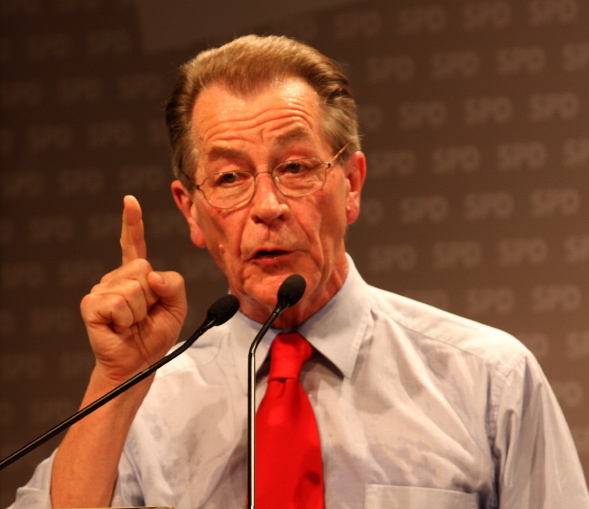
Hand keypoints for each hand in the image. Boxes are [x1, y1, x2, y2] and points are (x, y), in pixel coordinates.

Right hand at [80, 195, 186, 386]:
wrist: (140, 362)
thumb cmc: (155, 335)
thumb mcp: (177, 307)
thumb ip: (174, 285)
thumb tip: (152, 276)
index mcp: (136, 276)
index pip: (134, 244)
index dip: (132, 222)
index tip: (130, 200)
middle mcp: (116, 279)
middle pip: (143, 268)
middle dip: (153, 296)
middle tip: (145, 314)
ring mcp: (101, 290)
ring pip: (134, 287)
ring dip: (140, 311)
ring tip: (132, 323)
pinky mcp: (91, 305)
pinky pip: (119, 302)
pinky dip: (127, 319)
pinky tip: (120, 327)